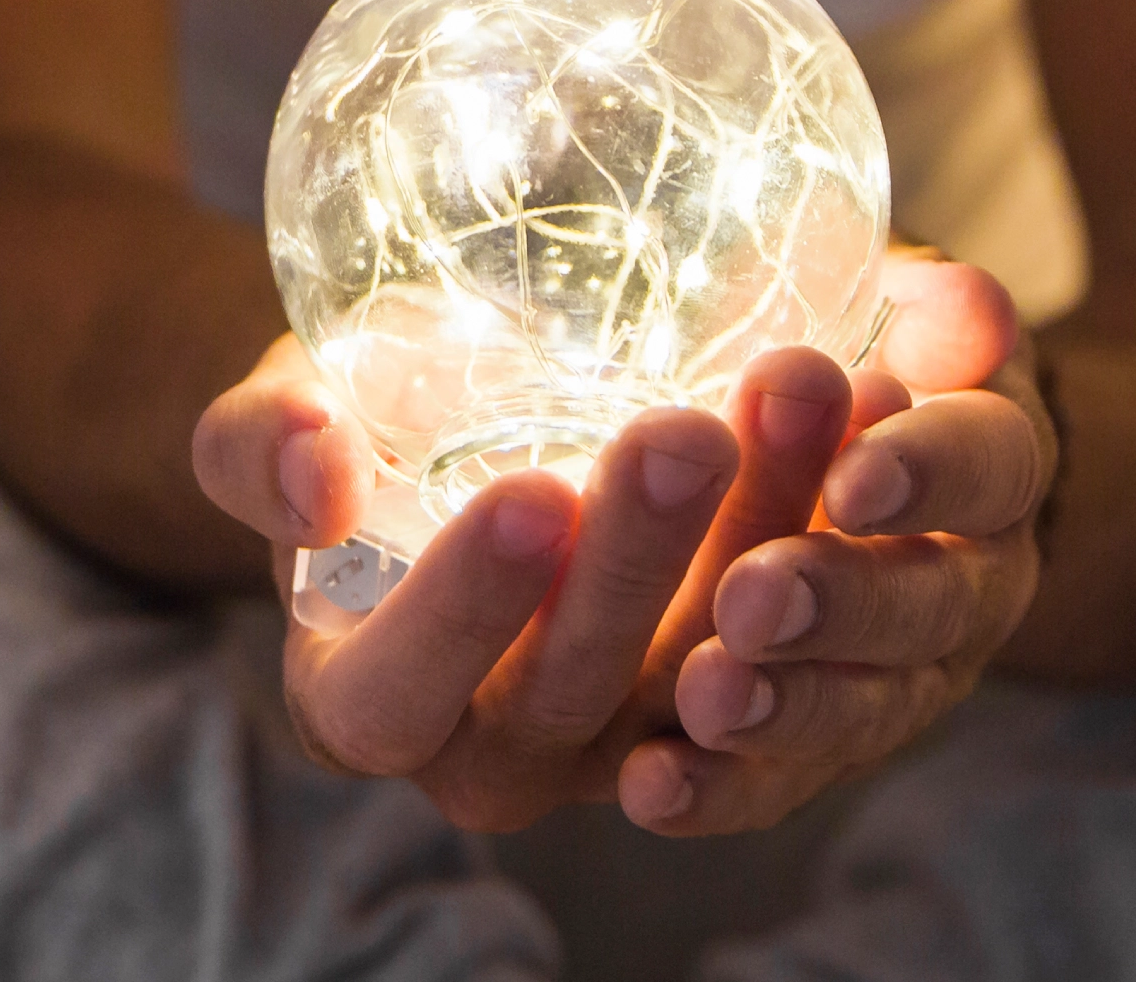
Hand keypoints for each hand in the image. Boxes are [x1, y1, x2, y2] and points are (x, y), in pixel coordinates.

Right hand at [192, 334, 859, 831]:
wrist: (455, 411)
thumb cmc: (355, 418)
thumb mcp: (282, 411)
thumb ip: (259, 446)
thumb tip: (310, 469)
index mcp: (368, 696)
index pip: (397, 697)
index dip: (460, 614)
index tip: (528, 493)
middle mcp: (496, 743)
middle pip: (574, 690)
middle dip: (636, 562)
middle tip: (685, 432)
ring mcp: (627, 723)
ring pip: (706, 664)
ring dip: (765, 534)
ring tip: (804, 391)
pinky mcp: (729, 672)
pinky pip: (795, 628)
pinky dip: (841, 525)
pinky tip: (876, 411)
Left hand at [617, 251, 1055, 834]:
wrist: (885, 477)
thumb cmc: (867, 355)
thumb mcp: (906, 314)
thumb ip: (931, 311)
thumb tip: (941, 298)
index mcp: (994, 465)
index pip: (987, 467)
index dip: (927, 474)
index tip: (854, 478)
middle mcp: (965, 585)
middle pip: (925, 607)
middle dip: (839, 603)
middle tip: (752, 596)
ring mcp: (897, 680)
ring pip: (857, 711)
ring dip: (783, 707)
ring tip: (704, 693)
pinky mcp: (814, 746)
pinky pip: (777, 786)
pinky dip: (717, 790)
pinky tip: (649, 786)